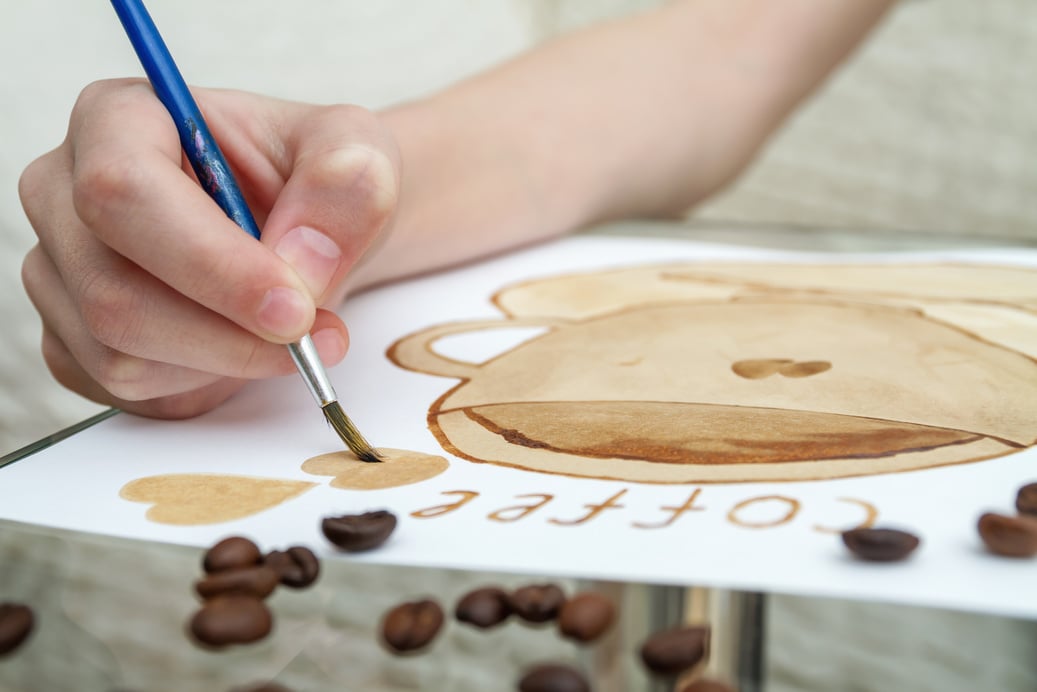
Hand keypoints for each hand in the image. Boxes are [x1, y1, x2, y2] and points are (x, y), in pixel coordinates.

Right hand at [19, 79, 399, 417]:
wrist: (305, 230)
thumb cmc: (314, 180)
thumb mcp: (357, 152)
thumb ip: (346, 183)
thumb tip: (303, 263)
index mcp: (116, 120)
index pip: (124, 192)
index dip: (210, 262)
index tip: (294, 306)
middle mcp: (65, 194)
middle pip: (113, 291)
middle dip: (230, 333)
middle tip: (316, 337)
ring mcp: (60, 273)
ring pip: (122, 354)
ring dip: (229, 362)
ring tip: (298, 336)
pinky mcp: (75, 341)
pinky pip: (130, 390)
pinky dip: (207, 382)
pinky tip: (247, 345)